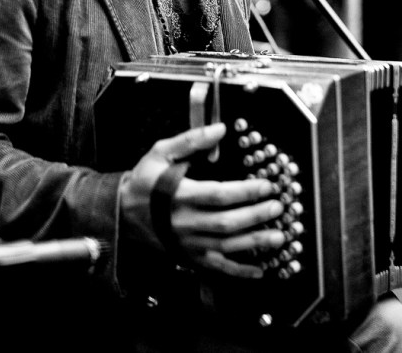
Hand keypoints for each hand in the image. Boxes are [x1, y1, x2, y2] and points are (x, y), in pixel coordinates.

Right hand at [119, 123, 284, 278]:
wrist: (123, 212)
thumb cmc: (145, 180)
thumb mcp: (161, 152)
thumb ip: (190, 140)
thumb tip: (219, 130)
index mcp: (180, 195)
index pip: (218, 195)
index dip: (245, 191)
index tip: (267, 185)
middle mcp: (185, 222)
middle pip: (226, 223)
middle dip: (256, 216)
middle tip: (278, 207)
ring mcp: (188, 243)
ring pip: (226, 246)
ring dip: (255, 242)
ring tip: (279, 235)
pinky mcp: (189, 256)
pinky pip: (217, 267)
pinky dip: (240, 271)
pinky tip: (260, 269)